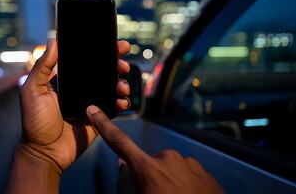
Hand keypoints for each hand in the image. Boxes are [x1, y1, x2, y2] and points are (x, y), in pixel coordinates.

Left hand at [8, 37, 131, 192]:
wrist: (44, 152)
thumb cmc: (34, 121)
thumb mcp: (32, 90)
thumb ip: (42, 67)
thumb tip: (53, 41)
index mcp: (66, 81)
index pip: (86, 62)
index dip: (101, 52)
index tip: (114, 44)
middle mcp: (80, 90)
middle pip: (103, 72)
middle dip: (116, 65)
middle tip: (123, 64)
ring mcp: (91, 104)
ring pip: (111, 88)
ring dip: (122, 83)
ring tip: (122, 86)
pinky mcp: (98, 119)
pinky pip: (114, 108)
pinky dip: (121, 103)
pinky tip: (122, 102)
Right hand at [86, 105, 224, 193]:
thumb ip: (125, 184)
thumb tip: (123, 167)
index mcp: (147, 168)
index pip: (119, 141)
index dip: (103, 125)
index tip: (93, 110)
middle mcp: (168, 159)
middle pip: (149, 163)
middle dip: (150, 176)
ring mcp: (188, 163)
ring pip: (170, 170)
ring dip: (170, 181)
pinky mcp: (204, 171)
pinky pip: (187, 174)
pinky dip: (185, 185)